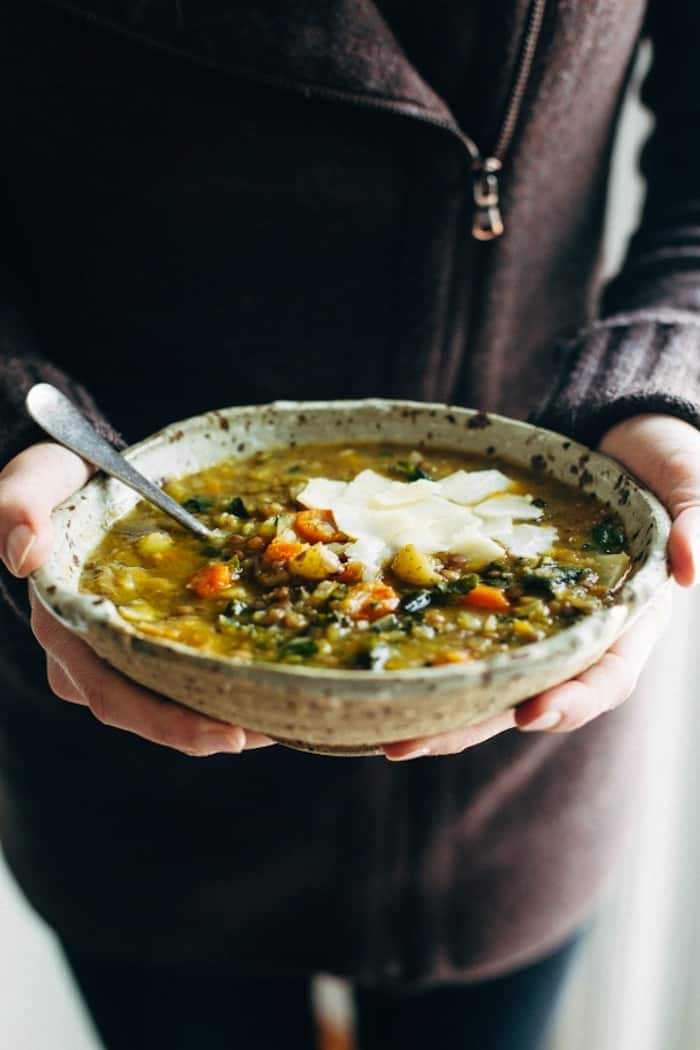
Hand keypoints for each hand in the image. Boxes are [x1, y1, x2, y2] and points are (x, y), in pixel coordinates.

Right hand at [0, 442, 274, 756]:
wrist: (84, 477)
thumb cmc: (62, 484)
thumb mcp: (38, 479)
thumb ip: (21, 504)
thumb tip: (24, 553)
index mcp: (64, 627)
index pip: (114, 695)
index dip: (169, 723)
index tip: (226, 735)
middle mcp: (86, 656)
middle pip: (150, 712)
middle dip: (211, 731)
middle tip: (273, 733)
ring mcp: (113, 655)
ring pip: (167, 700)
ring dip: (222, 714)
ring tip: (284, 721)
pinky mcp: (141, 644)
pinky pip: (180, 676)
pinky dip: (220, 687)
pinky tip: (269, 691)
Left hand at [383, 413, 699, 760]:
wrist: (624, 442)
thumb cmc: (668, 468)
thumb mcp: (693, 488)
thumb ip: (698, 523)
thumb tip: (691, 566)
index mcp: (631, 624)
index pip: (605, 679)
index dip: (570, 701)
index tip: (528, 713)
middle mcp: (580, 637)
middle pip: (524, 696)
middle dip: (468, 724)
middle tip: (404, 744)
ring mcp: (538, 622)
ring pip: (487, 678)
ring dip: (436, 707)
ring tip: (380, 731)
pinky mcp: (503, 599)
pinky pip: (466, 632)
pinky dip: (429, 655)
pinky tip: (383, 670)